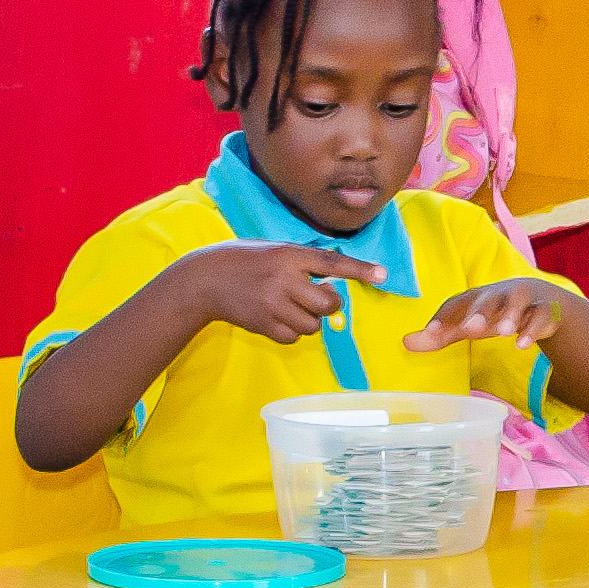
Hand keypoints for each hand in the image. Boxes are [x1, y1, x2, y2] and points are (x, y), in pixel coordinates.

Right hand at [176, 241, 383, 344]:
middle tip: (319, 298)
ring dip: (309, 319)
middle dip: (330, 304)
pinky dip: (292, 332)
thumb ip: (303, 263)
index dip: (359, 269)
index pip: (332, 263)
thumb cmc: (245, 261)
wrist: (205, 279)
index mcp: (288, 255)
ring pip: (313, 324)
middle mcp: (283, 279)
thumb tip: (334, 285)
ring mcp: (273, 304)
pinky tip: (276, 317)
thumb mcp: (275, 250)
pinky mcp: (264, 325)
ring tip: (290, 306)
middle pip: (328, 303)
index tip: (383, 275)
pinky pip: (294, 337)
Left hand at [413, 276, 566, 352]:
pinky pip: (539, 318)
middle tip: (469, 329)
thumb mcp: (468, 323)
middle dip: (479, 313)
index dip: (443, 317)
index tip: (430, 333)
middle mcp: (497, 295)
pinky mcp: (543, 311)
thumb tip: (405, 343)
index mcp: (475, 297)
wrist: (540, 300)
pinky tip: (522, 345)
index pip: (456, 304)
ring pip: (516, 305)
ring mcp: (522, 301)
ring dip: (510, 316)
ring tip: (503, 332)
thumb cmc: (495, 313)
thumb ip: (441, 335)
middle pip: (488, 300)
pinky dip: (532, 330)